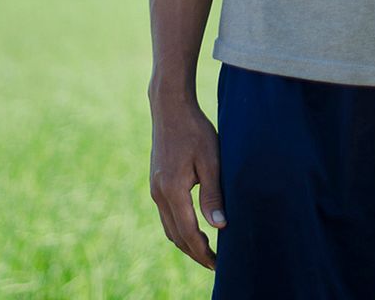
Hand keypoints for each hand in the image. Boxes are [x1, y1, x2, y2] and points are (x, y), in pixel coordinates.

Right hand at [148, 93, 224, 269]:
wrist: (170, 110)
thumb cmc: (196, 131)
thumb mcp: (211, 160)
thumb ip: (213, 193)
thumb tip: (219, 225)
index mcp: (172, 190)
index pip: (188, 232)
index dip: (202, 251)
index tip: (218, 263)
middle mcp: (159, 194)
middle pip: (175, 235)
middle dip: (194, 252)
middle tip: (214, 264)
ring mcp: (155, 189)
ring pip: (169, 228)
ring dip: (186, 243)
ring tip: (206, 251)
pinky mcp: (156, 184)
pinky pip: (166, 216)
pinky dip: (179, 229)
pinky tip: (193, 229)